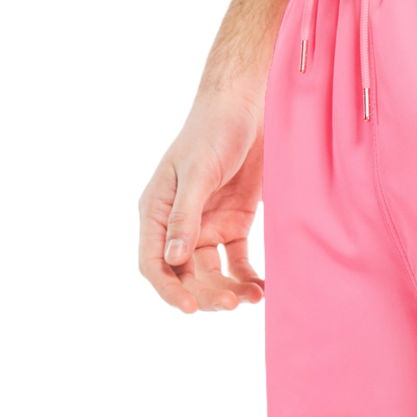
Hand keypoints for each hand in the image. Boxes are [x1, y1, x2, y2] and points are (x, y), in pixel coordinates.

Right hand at [138, 91, 264, 312]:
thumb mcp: (197, 172)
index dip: (169, 289)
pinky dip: (248, 275)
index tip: (190, 308)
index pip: (154, 262)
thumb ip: (185, 216)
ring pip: (213, 271)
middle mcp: (179, 224)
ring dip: (229, 288)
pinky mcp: (235, 223)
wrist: (248, 108)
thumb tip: (173, 259)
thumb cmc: (212, 131)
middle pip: (186, 273)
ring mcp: (208, 225)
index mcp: (157, 211)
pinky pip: (238, 259)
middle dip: (206, 292)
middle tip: (232, 304)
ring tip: (253, 298)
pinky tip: (262, 288)